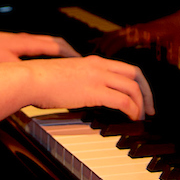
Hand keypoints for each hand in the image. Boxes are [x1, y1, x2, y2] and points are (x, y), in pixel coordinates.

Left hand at [0, 27, 78, 65]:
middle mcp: (28, 39)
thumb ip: (20, 72)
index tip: (84, 63)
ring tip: (69, 62)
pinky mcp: (15, 45)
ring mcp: (22, 41)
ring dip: (60, 51)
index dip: (72, 55)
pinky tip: (45, 62)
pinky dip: (48, 53)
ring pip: (48, 43)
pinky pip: (39, 47)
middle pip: (56, 43)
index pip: (57, 47)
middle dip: (71, 52)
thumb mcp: (4, 64)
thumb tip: (35, 81)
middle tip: (83, 62)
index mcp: (29, 43)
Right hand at [21, 55, 154, 120]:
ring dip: (140, 104)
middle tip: (148, 109)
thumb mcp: (68, 75)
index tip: (141, 97)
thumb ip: (82, 81)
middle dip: (146, 93)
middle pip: (135, 75)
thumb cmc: (42, 80)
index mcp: (93, 61)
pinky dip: (132, 109)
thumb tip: (89, 94)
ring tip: (139, 117)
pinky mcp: (95, 91)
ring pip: (133, 87)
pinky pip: (123, 100)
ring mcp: (98, 77)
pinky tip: (131, 118)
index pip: (126, 68)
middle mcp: (99, 66)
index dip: (138, 83)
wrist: (31, 78)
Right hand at [95, 14, 179, 65]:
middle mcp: (138, 29)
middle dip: (103, 45)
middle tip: (91, 57)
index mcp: (145, 33)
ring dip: (103, 40)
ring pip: (115, 33)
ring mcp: (137, 29)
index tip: (102, 56)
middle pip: (115, 36)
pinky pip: (119, 34)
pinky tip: (97, 41)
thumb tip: (169, 63)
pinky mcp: (137, 30)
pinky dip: (107, 37)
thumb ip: (173, 55)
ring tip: (90, 50)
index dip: (113, 47)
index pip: (125, 39)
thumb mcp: (179, 46)